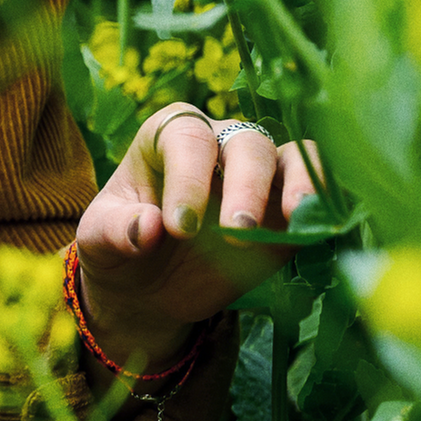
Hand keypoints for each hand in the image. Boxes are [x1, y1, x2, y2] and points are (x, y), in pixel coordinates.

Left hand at [73, 104, 324, 371]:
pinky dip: (323, 203)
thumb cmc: (119, 245)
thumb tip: (147, 228)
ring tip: (294, 217)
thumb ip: (115, 230)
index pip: (187, 140)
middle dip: (246, 185)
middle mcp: (220, 143)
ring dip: (298, 185)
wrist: (146, 285)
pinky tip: (317, 227)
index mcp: (167, 135)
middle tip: (235, 234)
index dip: (188, 178)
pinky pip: (318, 193)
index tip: (178, 228)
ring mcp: (260, 174)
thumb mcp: (98, 240)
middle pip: (247, 143)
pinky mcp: (288, 209)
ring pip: (294, 158)